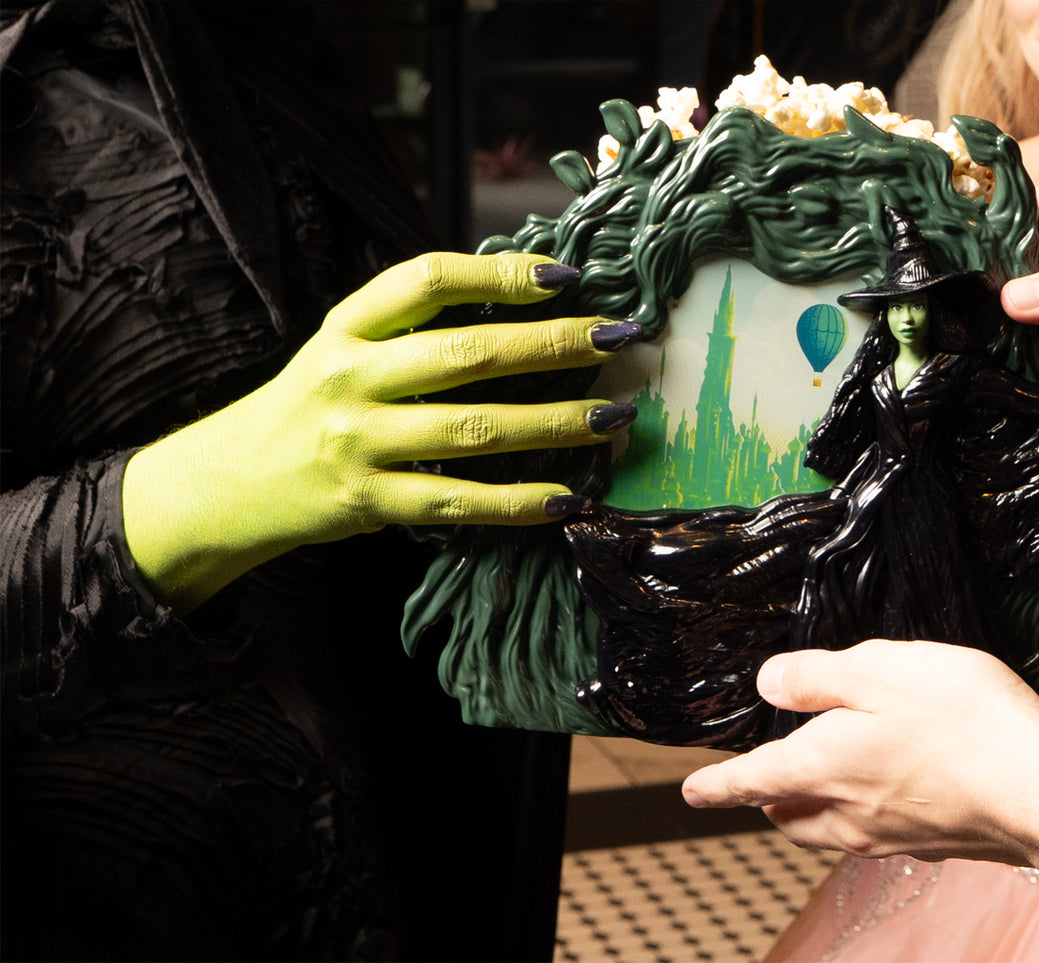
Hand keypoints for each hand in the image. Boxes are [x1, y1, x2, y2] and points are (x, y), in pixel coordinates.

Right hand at [123, 252, 638, 610]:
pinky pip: (460, 503)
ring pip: (475, 430)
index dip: (499, 273)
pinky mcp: (371, 502)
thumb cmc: (313, 404)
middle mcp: (351, 378)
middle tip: (618, 338)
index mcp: (348, 327)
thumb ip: (414, 325)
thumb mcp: (345, 346)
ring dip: (554, 422)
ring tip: (615, 416)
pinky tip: (570, 497)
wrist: (232, 483)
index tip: (565, 275)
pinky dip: (519, 503)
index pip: (426, 281)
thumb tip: (524, 296)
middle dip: (553, 344)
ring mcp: (360, 443)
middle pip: (467, 355)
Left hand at [681, 640, 1038, 879]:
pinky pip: (874, 832)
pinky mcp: (930, 842)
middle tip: (761, 779)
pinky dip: (862, 812)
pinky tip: (888, 788)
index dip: (716, 784)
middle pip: (787, 813)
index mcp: (820, 769)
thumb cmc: (964, 723)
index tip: (693, 791)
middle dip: (767, 796)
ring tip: (818, 782)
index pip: (749, 781)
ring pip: (828, 828)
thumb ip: (815, 678)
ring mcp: (889, 835)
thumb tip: (770, 684)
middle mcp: (846, 813)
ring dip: (812, 807)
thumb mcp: (877, 670)